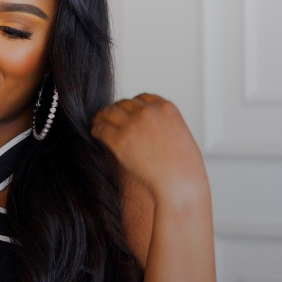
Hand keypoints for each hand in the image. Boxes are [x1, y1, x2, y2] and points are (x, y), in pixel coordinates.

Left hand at [91, 94, 208, 207]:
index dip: (132, 106)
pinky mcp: (119, 140)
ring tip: (98, 123)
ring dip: (103, 117)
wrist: (180, 183)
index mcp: (165, 107)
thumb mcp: (180, 135)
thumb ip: (166, 125)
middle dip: (117, 111)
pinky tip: (96, 133)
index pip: (142, 98)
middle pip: (124, 103)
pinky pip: (101, 129)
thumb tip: (151, 129)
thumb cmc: (185, 167)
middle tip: (108, 118)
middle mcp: (148, 111)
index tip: (126, 113)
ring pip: (109, 112)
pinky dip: (97, 130)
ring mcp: (132, 124)